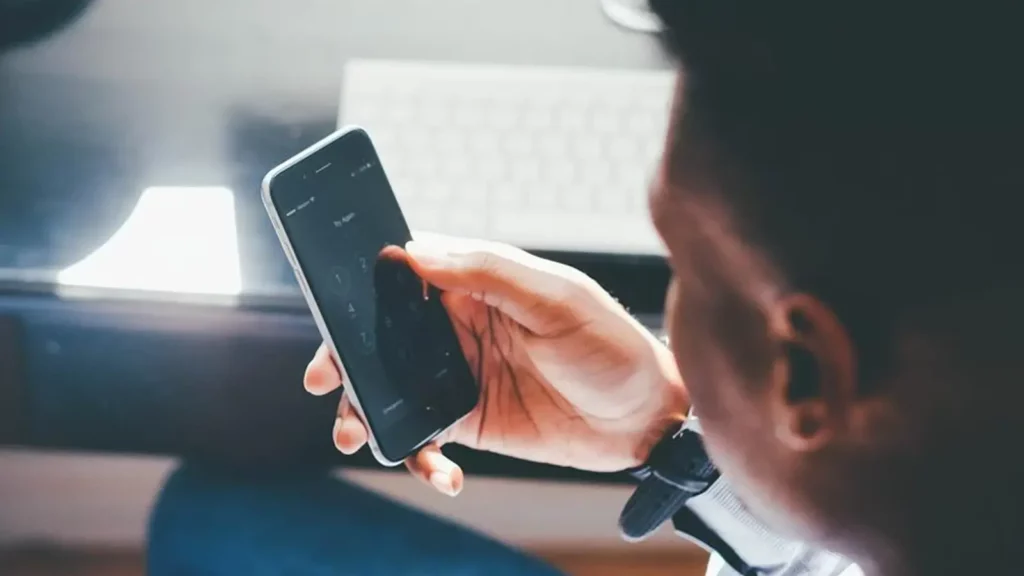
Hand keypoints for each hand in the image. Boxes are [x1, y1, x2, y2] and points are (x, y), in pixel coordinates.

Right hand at [304, 235, 686, 495]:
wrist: (646, 419)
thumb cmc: (611, 345)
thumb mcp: (557, 298)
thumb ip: (489, 273)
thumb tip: (415, 253)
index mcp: (475, 284)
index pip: (404, 275)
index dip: (362, 287)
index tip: (332, 305)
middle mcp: (457, 326)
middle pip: (381, 334)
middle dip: (344, 354)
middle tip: (324, 376)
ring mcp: (458, 375)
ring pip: (390, 387)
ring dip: (363, 410)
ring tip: (354, 433)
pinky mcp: (466, 421)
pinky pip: (423, 436)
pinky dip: (418, 456)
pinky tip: (441, 473)